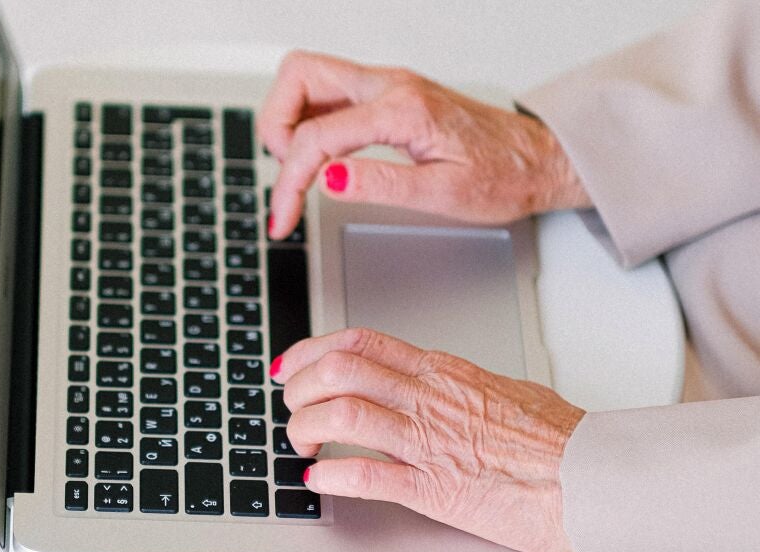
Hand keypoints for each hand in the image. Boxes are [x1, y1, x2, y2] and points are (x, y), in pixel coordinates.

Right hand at [258, 51, 590, 238]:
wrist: (535, 159)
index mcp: (402, 110)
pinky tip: (320, 160)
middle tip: (287, 176)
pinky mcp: (386, 95)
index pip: (317, 136)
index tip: (282, 219)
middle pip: (298, 75)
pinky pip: (328, 94)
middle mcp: (390, 85)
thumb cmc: (501, 176)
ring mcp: (386, 85)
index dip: (288, 182)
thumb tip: (329, 180)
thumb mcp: (443, 193)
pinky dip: (308, 122)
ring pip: (308, 78)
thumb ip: (381, 183)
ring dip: (288, 121)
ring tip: (300, 171)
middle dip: (275, 127)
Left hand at [271, 328, 585, 551]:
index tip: (290, 364)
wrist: (593, 476)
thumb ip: (456, 384)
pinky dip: (331, 478)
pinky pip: (366, 476)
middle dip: (299, 388)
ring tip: (301, 445)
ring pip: (341, 415)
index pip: (361, 342)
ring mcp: (428, 441)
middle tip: (290, 406)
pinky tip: (319, 483)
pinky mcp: (434, 489)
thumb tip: (433, 380)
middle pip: (339, 371)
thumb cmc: (557, 438)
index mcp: (441, 371)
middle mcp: (428, 398)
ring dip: (306, 429)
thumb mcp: (498, 389)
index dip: (312, 349)